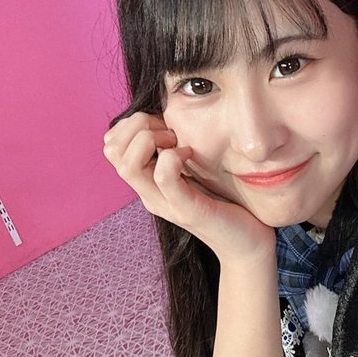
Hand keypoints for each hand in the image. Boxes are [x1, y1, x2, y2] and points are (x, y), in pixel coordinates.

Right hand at [103, 112, 275, 263]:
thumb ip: (175, 149)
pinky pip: (164, 176)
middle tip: (169, 131)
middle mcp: (149, 194)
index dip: (131, 124)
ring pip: (128, 165)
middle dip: (137, 127)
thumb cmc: (224, 201)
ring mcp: (164, 204)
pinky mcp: (186, 210)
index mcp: (147, 183)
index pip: (111, 145)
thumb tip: (166, 113)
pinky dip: (174, 156)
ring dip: (150, 140)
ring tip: (176, 141)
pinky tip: (190, 154)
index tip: (162, 124)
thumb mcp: (193, 169)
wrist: (246, 243)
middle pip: (112, 151)